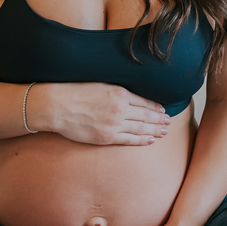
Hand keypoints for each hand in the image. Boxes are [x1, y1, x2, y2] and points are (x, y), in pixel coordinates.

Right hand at [32, 83, 169, 145]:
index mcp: (119, 93)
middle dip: (159, 119)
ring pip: (140, 128)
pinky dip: (141, 140)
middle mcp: (120, 109)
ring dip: (154, 130)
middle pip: (146, 116)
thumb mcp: (100, 85)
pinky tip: (150, 140)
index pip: (144, 102)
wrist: (57, 105)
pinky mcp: (106, 137)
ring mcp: (114, 124)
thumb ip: (116, 92)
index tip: (163, 110)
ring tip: (164, 131)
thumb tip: (129, 97)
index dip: (155, 107)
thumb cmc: (75, 92)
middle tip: (169, 122)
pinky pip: (128, 140)